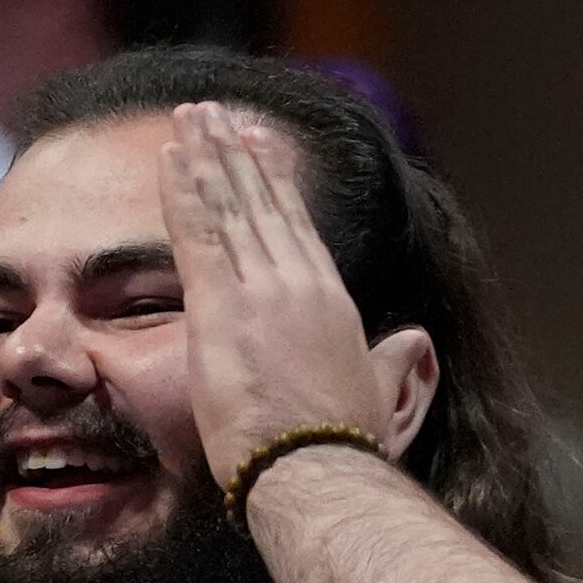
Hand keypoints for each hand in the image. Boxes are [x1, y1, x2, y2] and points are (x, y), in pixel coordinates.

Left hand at [157, 102, 412, 489]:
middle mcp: (297, 282)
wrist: (318, 469)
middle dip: (235, 153)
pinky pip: (196, 233)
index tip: (259, 146)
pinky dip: (181, 191)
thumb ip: (392, 359)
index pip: (296, 226)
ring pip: (228, 206)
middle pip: (260, 203)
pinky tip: (169, 157)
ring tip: (190, 118)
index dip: (275, 182)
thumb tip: (413, 342)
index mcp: (330, 299)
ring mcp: (259, 290)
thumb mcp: (378, 391)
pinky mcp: (220, 308)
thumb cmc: (345, 445)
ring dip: (206, 157)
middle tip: (215, 114)